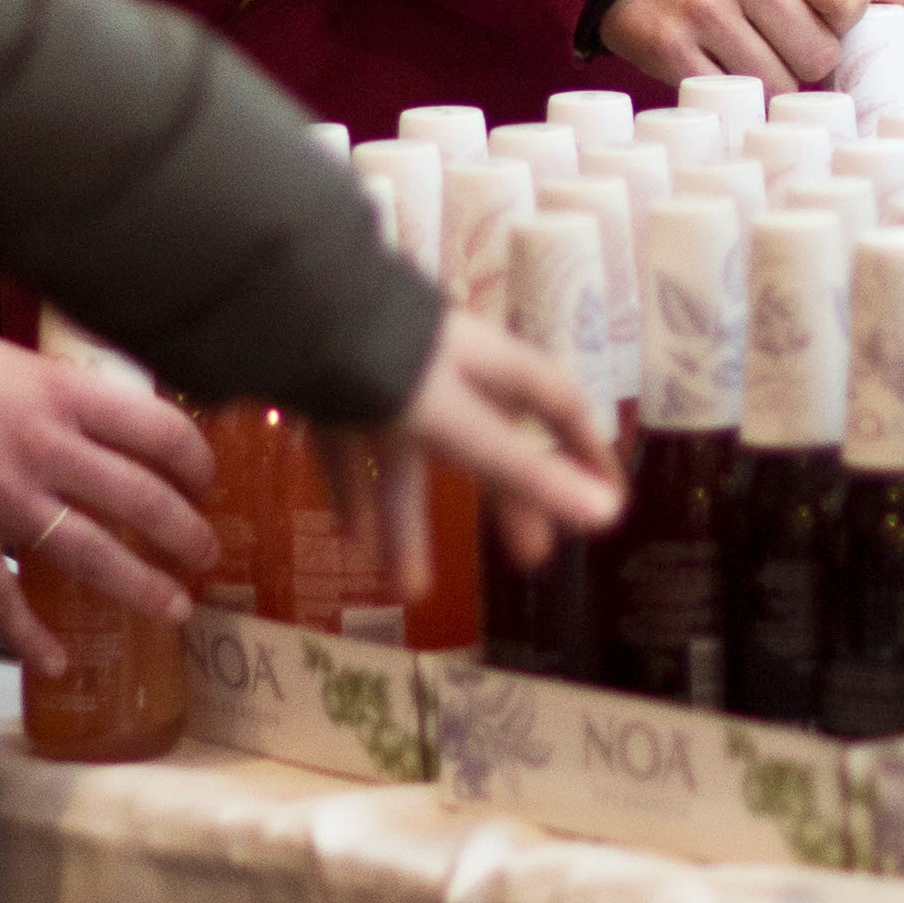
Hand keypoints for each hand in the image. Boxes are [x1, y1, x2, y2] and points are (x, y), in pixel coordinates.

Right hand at [0, 327, 218, 671]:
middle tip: (205, 555)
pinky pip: (4, 599)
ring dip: (140, 586)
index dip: (195, 461)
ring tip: (175, 608)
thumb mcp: (32, 369)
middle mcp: (45, 449)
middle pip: (139, 499)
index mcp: (67, 397)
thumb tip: (138, 426)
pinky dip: (30, 637)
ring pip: (90, 554)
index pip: (158, 431)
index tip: (206, 483)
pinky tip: (58, 662)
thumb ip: (80, 400)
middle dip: (184, 534)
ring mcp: (3, 500)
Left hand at [317, 301, 627, 584]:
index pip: (558, 406)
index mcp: (490, 366)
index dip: (587, 450)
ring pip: (412, 460)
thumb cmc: (391, 365)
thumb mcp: (462, 427)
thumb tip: (609, 515)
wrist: (293, 314)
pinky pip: (355, 453)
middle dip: (508, 499)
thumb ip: (526, 473)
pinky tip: (354, 543)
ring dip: (411, 523)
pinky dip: (358, 496)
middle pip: (490, 441)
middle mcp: (445, 371)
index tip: (608, 501)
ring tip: (412, 588)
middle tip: (530, 558)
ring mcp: (387, 380)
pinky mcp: (334, 392)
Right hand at [602, 0, 903, 96]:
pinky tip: (722, 69)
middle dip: (809, 57)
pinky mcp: (665, 50)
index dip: (843, 19)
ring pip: (778, 85)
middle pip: (818, 54)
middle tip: (782, 40)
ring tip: (750, 53)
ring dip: (774, 80)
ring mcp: (699, 11)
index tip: (821, 15)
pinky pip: (730, 99)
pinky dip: (735, 96)